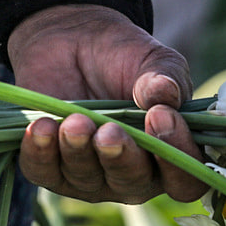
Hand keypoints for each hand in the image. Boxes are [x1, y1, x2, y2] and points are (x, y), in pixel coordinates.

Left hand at [8, 5, 206, 203]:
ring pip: (86, 179)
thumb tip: (166, 94)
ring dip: (79, 150)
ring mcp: (90, 178)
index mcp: (169, 157)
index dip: (176, 156)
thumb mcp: (156, 61)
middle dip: (121, 157)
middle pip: (132, 184)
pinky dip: (41, 151)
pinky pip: (44, 172)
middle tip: (110, 131)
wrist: (73, 41)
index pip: (184, 180)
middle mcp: (133, 177)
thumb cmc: (126, 58)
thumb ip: (167, 80)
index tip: (161, 117)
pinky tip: (41, 126)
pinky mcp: (50, 169)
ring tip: (74, 120)